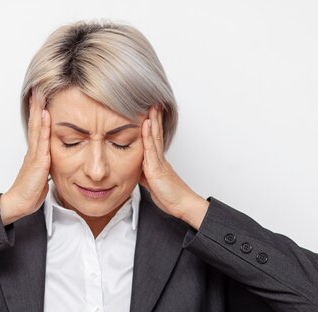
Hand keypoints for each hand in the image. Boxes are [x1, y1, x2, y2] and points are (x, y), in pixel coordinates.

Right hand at [0, 90, 50, 225]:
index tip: (40, 98)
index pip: (37, 128)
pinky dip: (43, 126)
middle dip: (36, 105)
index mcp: (35, 153)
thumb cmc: (30, 191)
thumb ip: (46, 164)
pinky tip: (45, 115)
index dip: (38, 113)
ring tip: (40, 94)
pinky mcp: (38, 161)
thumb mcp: (42, 174)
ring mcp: (35, 154)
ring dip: (38, 110)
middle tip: (38, 88)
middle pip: (34, 123)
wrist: (20, 202)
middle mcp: (33, 150)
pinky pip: (42, 141)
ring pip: (37, 127)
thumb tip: (52, 159)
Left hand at [139, 105, 209, 229]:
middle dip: (154, 117)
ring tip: (151, 106)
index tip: (151, 112)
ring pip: (154, 137)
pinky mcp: (157, 168)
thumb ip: (144, 174)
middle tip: (153, 101)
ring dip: (152, 120)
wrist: (182, 205)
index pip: (154, 139)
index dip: (152, 125)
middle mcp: (160, 158)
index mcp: (158, 161)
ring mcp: (159, 161)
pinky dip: (148, 135)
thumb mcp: (152, 183)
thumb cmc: (170, 196)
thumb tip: (135, 170)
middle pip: (155, 133)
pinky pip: (151, 149)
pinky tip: (146, 124)